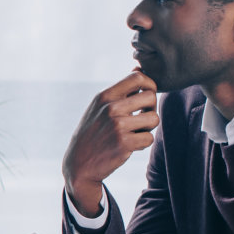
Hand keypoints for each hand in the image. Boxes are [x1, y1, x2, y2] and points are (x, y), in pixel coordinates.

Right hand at [61, 69, 158, 215]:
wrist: (79, 163)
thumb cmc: (93, 132)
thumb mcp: (99, 107)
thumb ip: (120, 91)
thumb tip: (138, 69)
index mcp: (105, 96)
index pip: (137, 77)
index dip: (149, 84)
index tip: (146, 96)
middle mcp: (111, 108)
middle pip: (151, 96)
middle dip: (151, 108)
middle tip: (142, 117)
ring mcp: (118, 126)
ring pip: (154, 119)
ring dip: (148, 127)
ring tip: (135, 131)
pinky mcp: (124, 143)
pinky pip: (149, 138)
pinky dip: (142, 143)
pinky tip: (130, 145)